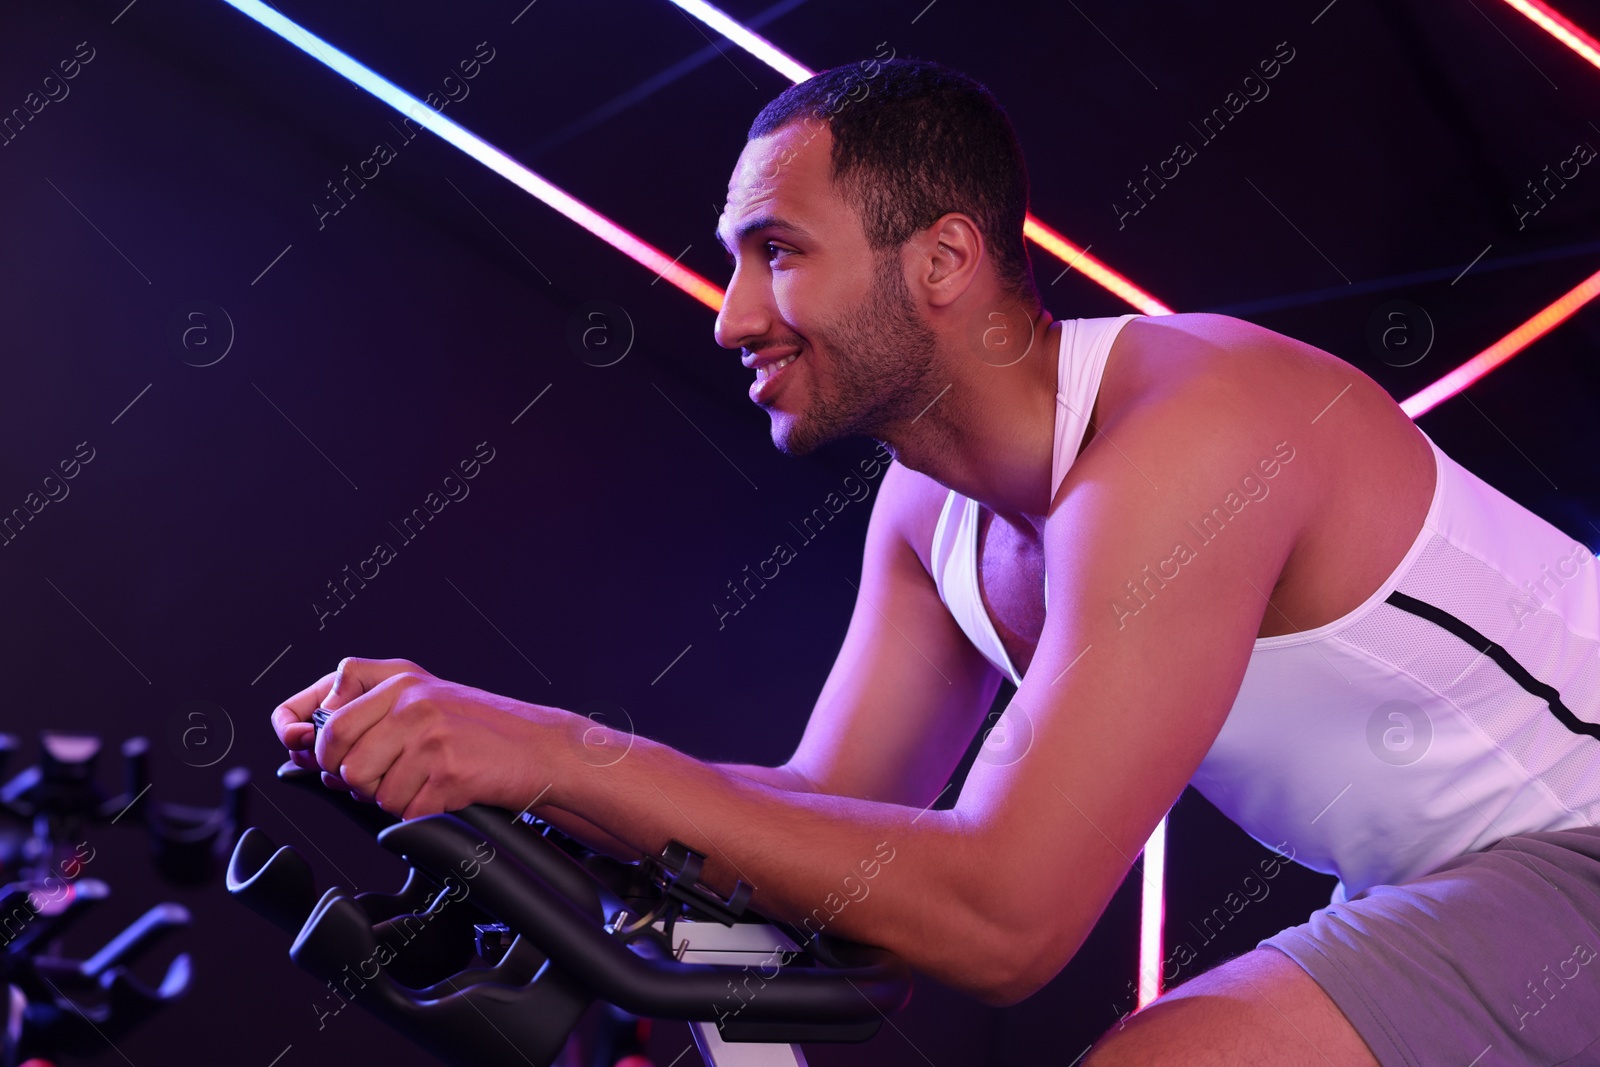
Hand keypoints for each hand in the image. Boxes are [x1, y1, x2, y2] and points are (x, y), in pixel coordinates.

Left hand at [270, 657, 571, 818]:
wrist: (541, 747)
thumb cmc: (480, 729)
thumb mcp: (422, 696)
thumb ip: (365, 705)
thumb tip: (299, 745)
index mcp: (399, 680)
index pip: (324, 713)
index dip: (304, 742)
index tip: (304, 755)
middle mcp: (412, 701)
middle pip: (337, 756)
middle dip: (351, 779)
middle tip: (382, 777)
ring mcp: (430, 735)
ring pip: (369, 790)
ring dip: (391, 799)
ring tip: (423, 781)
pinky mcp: (449, 771)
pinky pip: (404, 811)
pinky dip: (420, 814)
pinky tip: (445, 794)